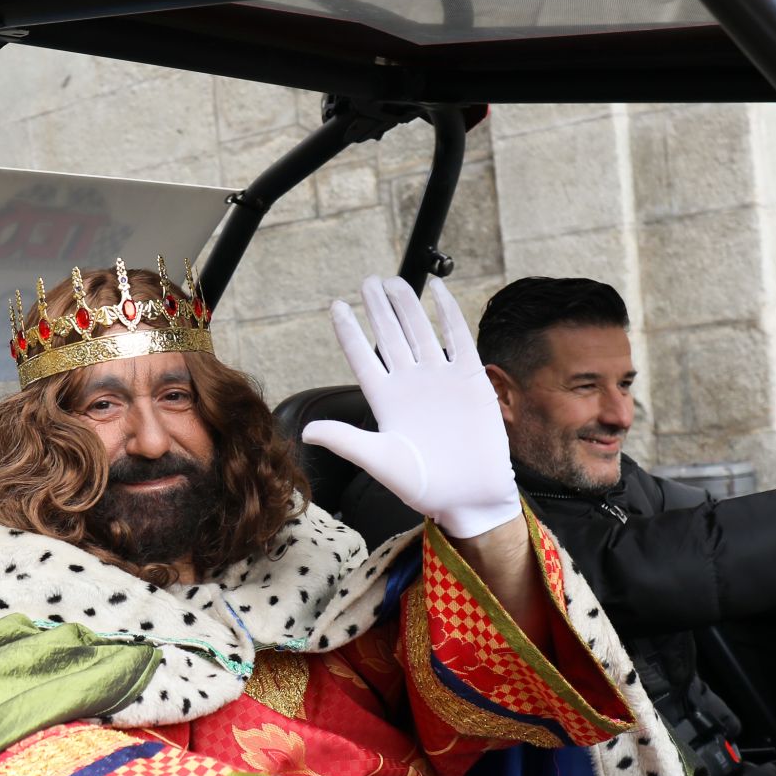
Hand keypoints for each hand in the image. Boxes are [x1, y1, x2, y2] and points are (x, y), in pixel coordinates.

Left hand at [301, 277, 519, 538]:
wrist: (470, 496)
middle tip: (368, 280)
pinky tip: (439, 290)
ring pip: (420, 331)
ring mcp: (440, 379)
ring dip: (408, 305)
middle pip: (390, 335)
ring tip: (394, 280)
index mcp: (385, 401)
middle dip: (378, 307)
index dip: (350, 331)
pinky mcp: (469, 379)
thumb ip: (346, 440)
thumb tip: (306, 432)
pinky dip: (449, 313)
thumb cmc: (424, 486)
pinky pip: (457, 339)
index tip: (336, 306)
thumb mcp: (379, 461)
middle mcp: (410, 385)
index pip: (363, 357)